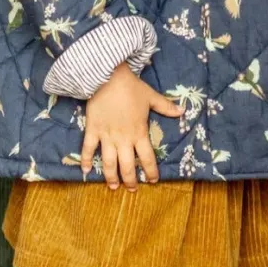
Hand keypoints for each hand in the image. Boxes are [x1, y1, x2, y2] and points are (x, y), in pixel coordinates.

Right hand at [80, 61, 184, 190]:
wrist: (107, 77)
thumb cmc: (130, 87)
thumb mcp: (150, 97)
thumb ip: (166, 107)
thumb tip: (182, 110)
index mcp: (139, 133)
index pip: (148, 158)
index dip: (151, 172)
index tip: (152, 181)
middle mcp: (123, 139)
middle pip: (128, 166)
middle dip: (130, 180)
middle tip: (132, 189)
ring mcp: (106, 136)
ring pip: (109, 162)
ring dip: (111, 176)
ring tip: (113, 187)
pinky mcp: (93, 130)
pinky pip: (87, 148)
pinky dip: (85, 160)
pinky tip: (85, 172)